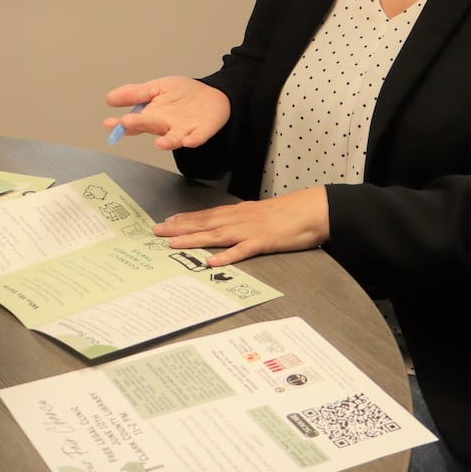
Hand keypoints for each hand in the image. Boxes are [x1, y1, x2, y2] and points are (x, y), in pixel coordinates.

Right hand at [103, 77, 230, 150]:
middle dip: (139, 125)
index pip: (134, 121)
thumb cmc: (183, 94)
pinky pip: (197, 137)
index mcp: (152, 115)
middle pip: (151, 126)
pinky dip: (193, 139)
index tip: (109, 123)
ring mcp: (184, 129)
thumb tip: (109, 98)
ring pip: (173, 137)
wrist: (212, 94)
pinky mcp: (202, 131)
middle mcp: (165, 125)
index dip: (121, 124)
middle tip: (126, 123)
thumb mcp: (156, 88)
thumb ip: (136, 94)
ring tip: (160, 143)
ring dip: (167, 141)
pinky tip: (188, 140)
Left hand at [151, 187, 329, 266]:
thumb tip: (230, 227)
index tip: (167, 221)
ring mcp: (251, 230)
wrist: (313, 210)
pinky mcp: (264, 242)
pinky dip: (226, 256)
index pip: (207, 215)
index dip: (186, 218)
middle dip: (179, 227)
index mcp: (240, 212)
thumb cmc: (290, 213)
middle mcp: (240, 219)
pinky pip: (242, 250)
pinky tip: (211, 261)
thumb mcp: (263, 214)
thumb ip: (245, 220)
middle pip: (205, 223)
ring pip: (216, 234)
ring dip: (193, 239)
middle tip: (157, 231)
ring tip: (172, 243)